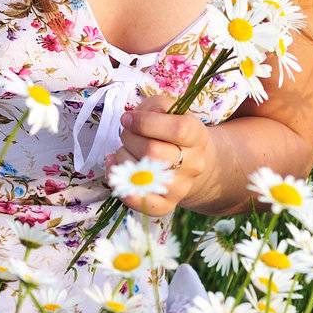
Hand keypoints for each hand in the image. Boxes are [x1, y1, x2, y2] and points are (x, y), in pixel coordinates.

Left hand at [102, 91, 213, 219]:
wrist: (194, 164)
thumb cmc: (174, 133)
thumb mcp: (172, 111)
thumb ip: (155, 106)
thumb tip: (135, 119)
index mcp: (197, 136)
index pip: (178, 129)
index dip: (146, 122)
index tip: (128, 118)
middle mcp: (193, 164)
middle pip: (153, 152)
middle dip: (129, 139)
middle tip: (126, 134)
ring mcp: (181, 187)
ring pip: (143, 175)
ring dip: (122, 159)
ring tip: (123, 151)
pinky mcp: (167, 205)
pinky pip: (142, 202)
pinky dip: (123, 188)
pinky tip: (116, 172)